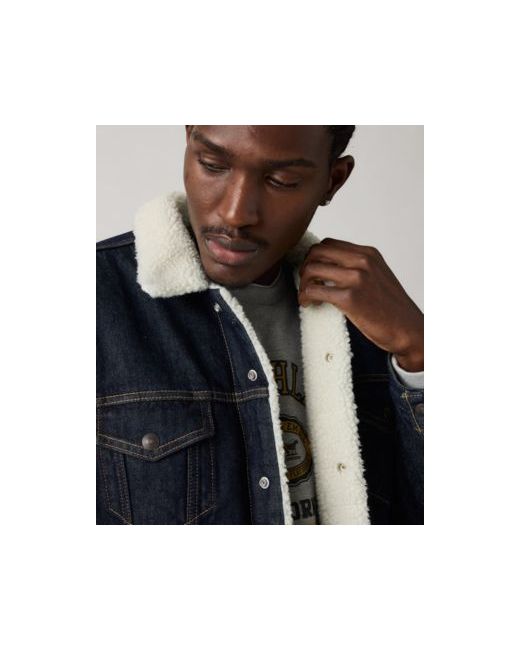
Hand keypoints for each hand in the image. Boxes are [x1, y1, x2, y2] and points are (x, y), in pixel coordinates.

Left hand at [298, 238, 423, 371]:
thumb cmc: (392, 309)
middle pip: (316, 251)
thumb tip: (331, 268)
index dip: (314, 257)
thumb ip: (358, 268)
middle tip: (306, 283)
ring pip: (312, 269)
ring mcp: (356, 278)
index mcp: (368, 254)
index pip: (329, 243)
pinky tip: (308, 304)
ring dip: (303, 283)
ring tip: (307, 296)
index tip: (313, 272)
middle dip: (305, 266)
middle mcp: (362, 261)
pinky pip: (314, 290)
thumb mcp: (379, 276)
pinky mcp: (350, 298)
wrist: (409, 330)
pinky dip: (305, 297)